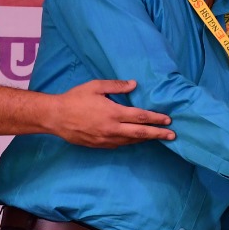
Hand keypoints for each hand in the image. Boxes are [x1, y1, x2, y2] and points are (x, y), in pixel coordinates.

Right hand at [47, 80, 175, 147]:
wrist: (55, 117)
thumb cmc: (75, 99)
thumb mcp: (96, 86)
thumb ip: (116, 86)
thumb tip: (134, 84)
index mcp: (114, 113)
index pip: (141, 117)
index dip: (156, 119)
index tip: (168, 120)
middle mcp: (112, 129)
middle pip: (141, 133)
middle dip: (158, 134)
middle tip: (173, 135)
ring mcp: (106, 139)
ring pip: (131, 141)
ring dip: (146, 139)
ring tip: (157, 137)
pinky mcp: (100, 145)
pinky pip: (120, 145)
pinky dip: (131, 142)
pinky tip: (137, 139)